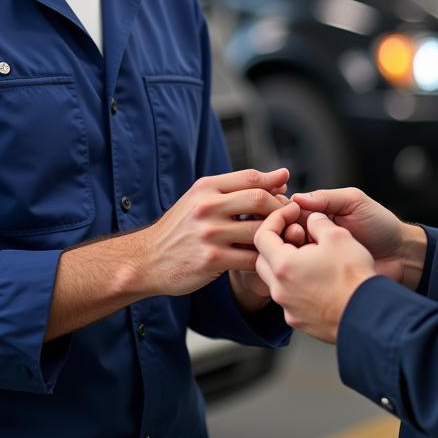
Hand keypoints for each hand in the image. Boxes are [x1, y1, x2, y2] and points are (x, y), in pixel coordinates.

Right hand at [138, 168, 288, 297]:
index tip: (286, 190)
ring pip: (259, 230)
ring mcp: (209, 234)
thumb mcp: (200, 198)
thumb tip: (280, 177)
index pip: (250, 177)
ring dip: (277, 235)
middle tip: (290, 217)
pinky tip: (267, 259)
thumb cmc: (182, 227)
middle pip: (259, 200)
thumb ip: (236, 187)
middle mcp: (207, 206)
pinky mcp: (212, 260)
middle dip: (281, 208)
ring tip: (284, 239)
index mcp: (206, 187)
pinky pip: (250, 258)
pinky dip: (264, 259)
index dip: (274, 182)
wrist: (147, 259)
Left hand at [254, 202, 375, 342]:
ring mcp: (289, 309)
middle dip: (276, 242)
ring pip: (276, 281)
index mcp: (284, 266)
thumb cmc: (353, 276)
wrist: (369, 316)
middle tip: (297, 232)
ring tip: (310, 256)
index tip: (293, 212)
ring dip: (287, 264)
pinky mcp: (300, 322)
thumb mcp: (337, 235)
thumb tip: (312, 218)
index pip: (262, 236)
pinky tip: (317, 278)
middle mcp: (280, 290)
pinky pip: (290, 298)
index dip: (276, 218)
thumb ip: (318, 221)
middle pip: (263, 259)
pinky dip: (297, 284)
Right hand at [289, 188, 421, 287]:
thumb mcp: (355, 202)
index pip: (289, 211)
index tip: (290, 216)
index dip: (284, 213)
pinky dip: (298, 270)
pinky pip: (301, 276)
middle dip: (285, 233)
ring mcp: (315, 259)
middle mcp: (312, 236)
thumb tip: (297, 197)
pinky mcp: (321, 279)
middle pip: (284, 234)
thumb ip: (327, 198)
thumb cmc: (381, 225)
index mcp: (318, 214)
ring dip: (291, 251)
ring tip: (305, 248)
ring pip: (288, 255)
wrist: (401, 256)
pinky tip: (303, 267)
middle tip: (297, 234)